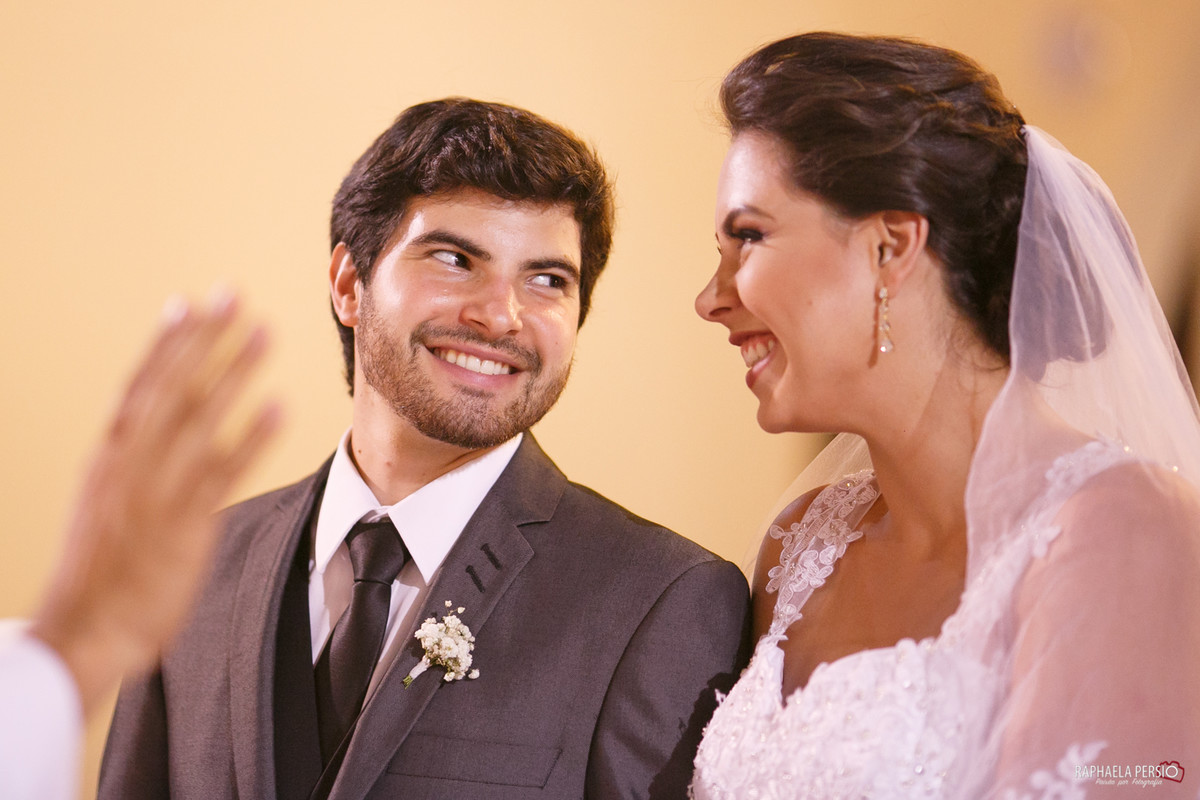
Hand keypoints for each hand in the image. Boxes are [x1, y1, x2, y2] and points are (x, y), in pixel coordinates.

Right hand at [30, 290, 281, 713]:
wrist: (81, 637)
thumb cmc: (96, 579)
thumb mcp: (103, 514)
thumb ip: (129, 475)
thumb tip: (150, 443)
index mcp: (107, 461)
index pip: (139, 387)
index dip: (165, 344)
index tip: (187, 304)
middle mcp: (128, 466)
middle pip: (170, 387)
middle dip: (203, 338)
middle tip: (234, 294)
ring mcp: (155, 493)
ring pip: (199, 418)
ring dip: (234, 371)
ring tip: (264, 333)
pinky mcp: (183, 526)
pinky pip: (222, 472)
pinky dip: (251, 436)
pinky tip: (279, 404)